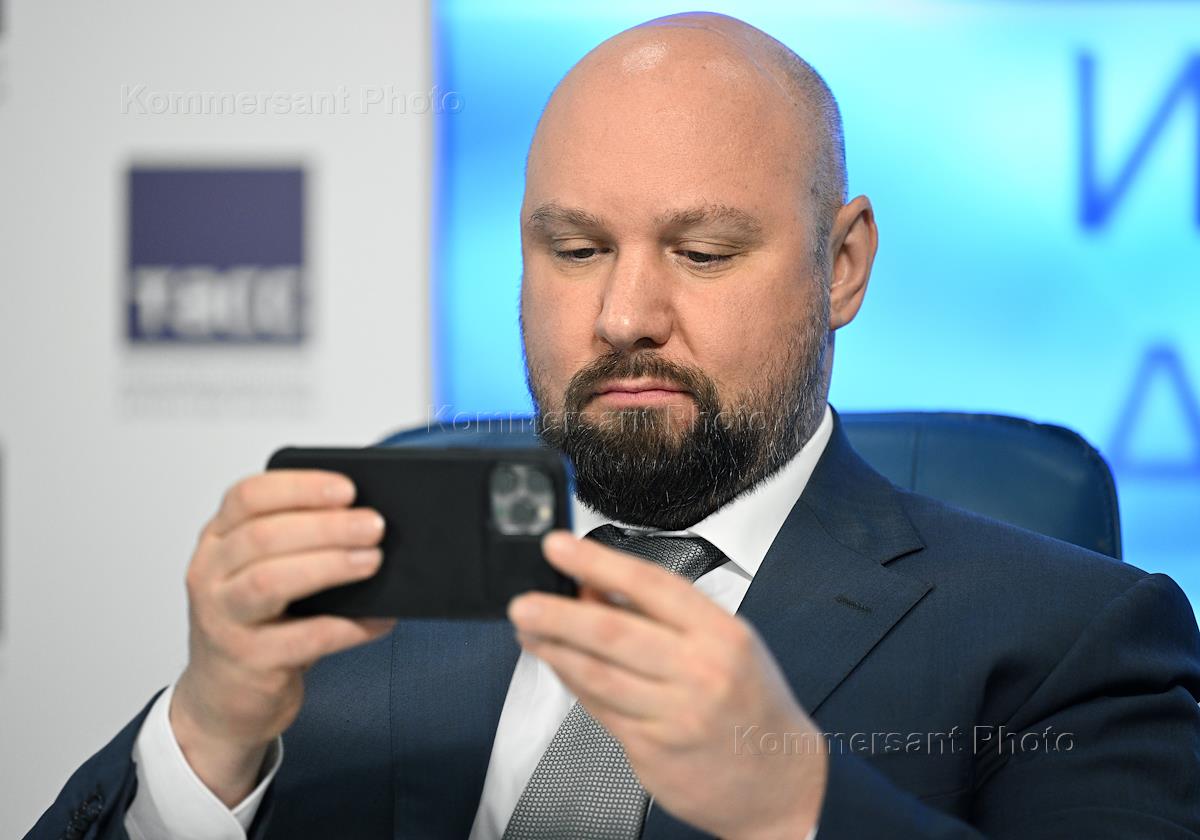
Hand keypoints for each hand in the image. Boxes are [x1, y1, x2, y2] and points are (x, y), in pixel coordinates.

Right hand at [172, 470, 394, 806]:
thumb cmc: (257, 622)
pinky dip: (348, 626)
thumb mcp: (264, 570)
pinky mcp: (247, 661)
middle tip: (374, 525)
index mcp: (217, 539)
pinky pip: (303, 639)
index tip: (347, 488)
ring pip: (272, 581)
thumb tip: (367, 521)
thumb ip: (298, 541)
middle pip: (264, 536)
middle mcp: (210, 574)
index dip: (300, 486)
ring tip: (373, 561)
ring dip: (330, 566)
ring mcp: (223, 619)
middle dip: (326, 526)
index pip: (248, 496)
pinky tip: (379, 619)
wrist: (224, 697)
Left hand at [508, 532, 826, 839]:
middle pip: (613, 632)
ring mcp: (675, 715)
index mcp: (720, 634)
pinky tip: (558, 666)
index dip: (598, 563)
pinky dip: (573, 684)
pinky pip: (599, 708)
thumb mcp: (725, 642)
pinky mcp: (652, 751)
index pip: (650, 585)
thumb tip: (596, 586)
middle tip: (524, 602)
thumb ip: (664, 615)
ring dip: (554, 650)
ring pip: (597, 674)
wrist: (779, 779)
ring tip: (530, 631)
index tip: (560, 548)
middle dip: (559, 614)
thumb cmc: (750, 703)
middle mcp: (700, 672)